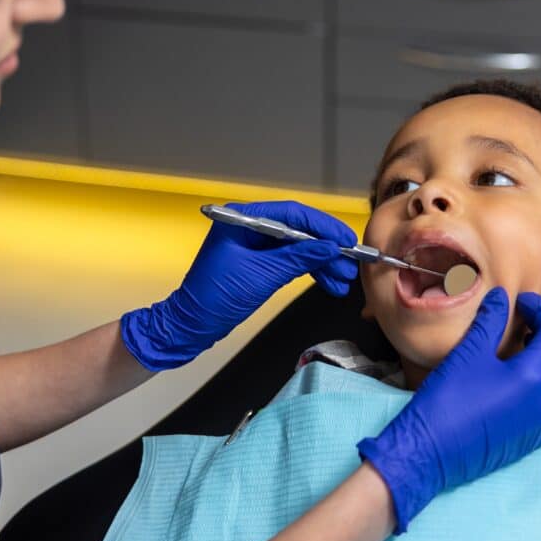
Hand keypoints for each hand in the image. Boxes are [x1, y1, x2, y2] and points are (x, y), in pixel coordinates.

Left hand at [121, 201, 357, 370]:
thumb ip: (296, 259)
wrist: (191, 325)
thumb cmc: (214, 298)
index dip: (323, 227)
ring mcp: (254, 246)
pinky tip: (328, 282)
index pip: (292, 215)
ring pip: (297, 248)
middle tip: (349, 263)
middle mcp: (248, 228)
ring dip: (322, 263)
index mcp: (242, 220)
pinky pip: (290, 261)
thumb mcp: (261, 276)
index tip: (346, 239)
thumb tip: (328, 248)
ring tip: (342, 279)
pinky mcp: (257, 264)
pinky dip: (309, 272)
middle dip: (326, 248)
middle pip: (298, 230)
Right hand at [358, 287, 540, 533]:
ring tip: (535, 353)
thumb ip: (490, 322)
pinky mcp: (536, 440)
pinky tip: (534, 388)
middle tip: (530, 324)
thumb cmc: (447, 400)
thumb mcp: (468, 354)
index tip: (520, 302)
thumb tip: (502, 298)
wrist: (431, 452)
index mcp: (537, 374)